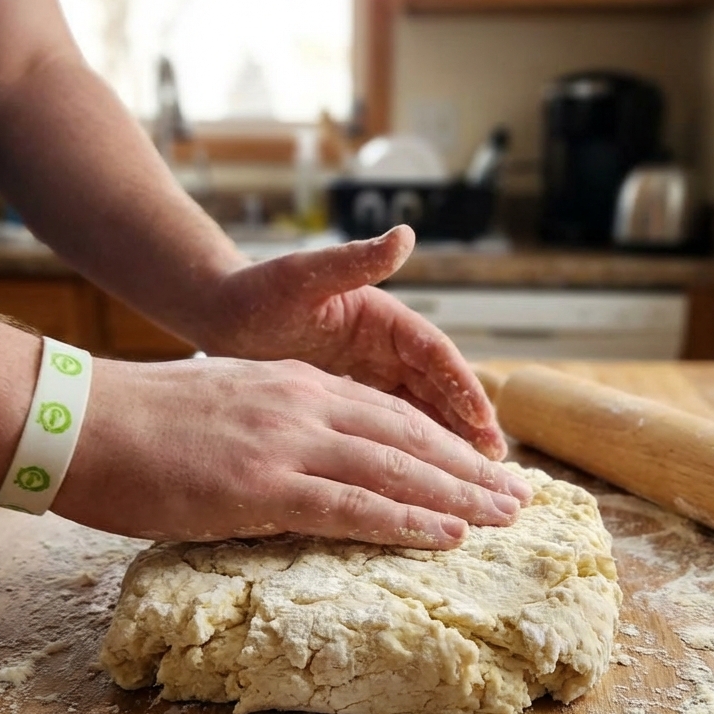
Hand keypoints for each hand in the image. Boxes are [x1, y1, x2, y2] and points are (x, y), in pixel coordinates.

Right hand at [53, 356, 531, 547]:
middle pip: (408, 439)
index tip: (482, 466)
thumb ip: (278, 427)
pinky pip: (351, 506)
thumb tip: (311, 465)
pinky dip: (405, 521)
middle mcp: (304, 405)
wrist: (80, 419)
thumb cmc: (142, 422)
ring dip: (456, 497)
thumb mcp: (227, 406)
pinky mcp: (262, 486)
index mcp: (296, 386)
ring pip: (393, 470)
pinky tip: (447, 536)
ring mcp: (286, 443)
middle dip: (469, 470)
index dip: (443, 443)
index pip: (390, 415)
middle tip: (520, 497)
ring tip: (504, 518)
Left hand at [197, 226, 506, 459]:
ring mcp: (371, 374)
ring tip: (475, 475)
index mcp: (382, 317)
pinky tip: (429, 478)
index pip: (435, 353)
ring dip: (448, 440)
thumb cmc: (257, 291)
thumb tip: (405, 235)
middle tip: (495, 460)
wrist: (219, 317)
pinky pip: (391, 426)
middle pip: (439, 387)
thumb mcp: (303, 276)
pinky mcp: (352, 398)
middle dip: (468, 422)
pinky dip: (412, 450)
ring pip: (421, 410)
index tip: (481, 418)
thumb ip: (354, 262)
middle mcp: (385, 346)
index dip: (461, 385)